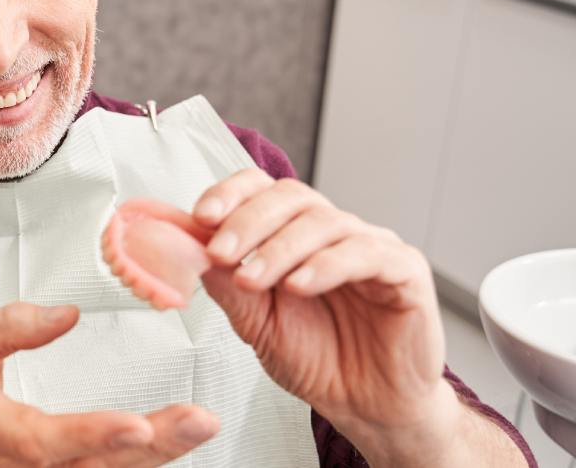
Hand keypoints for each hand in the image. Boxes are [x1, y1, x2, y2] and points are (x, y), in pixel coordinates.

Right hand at [0, 302, 218, 467]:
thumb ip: (10, 326)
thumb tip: (66, 314)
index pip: (44, 441)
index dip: (92, 435)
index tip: (137, 424)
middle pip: (95, 466)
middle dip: (154, 444)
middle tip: (198, 419)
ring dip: (161, 452)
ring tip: (198, 424)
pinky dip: (146, 460)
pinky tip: (177, 439)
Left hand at [190, 170, 457, 462]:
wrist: (366, 406)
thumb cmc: (316, 359)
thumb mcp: (256, 323)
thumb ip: (227, 285)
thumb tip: (189, 248)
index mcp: (293, 234)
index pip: (263, 189)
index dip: (231, 194)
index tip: (200, 216)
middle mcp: (333, 232)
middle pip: (291, 197)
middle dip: (248, 222)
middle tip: (220, 252)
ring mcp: (372, 247)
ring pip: (324, 223)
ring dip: (280, 248)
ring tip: (252, 278)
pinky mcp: (406, 272)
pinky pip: (369, 254)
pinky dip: (327, 265)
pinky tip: (299, 285)